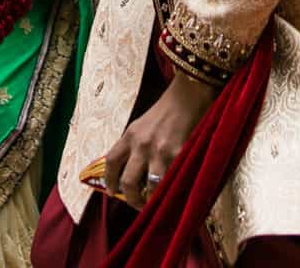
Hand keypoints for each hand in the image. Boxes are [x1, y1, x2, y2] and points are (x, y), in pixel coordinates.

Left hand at [102, 71, 215, 208]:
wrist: (190, 94)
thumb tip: (128, 169)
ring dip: (153, 200)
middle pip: (128, 181)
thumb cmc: (168, 109)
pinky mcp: (180, 154)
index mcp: (130, 135)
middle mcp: (141, 144)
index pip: (111, 162)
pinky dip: (173, 190)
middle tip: (136, 204)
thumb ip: (135, 144)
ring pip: (151, 187)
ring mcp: (160, 151)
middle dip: (131, 199)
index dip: (109, 181)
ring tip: (158, 203)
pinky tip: (175, 192)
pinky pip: (173, 180)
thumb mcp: (143, 124)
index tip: (111, 191)